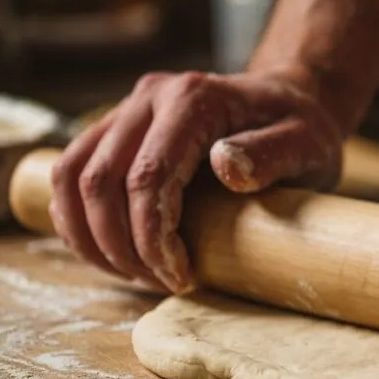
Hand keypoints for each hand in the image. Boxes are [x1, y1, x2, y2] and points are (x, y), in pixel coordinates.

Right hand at [50, 69, 343, 292]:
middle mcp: (150, 96)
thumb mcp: (308, 141)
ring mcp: (127, 109)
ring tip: (136, 275)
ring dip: (91, 238)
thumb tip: (226, 166)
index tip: (180, 277)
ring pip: (72, 177)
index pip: (148, 176)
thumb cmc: (302, 127)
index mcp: (193, 98)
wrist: (288, 98)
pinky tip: (110, 254)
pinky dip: (76, 220)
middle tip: (162, 282)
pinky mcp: (116, 128)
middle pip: (99, 180)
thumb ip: (272, 152)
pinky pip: (70, 174)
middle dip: (121, 246)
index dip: (152, 236)